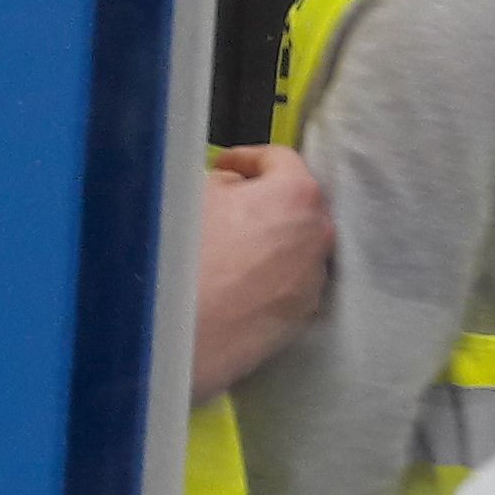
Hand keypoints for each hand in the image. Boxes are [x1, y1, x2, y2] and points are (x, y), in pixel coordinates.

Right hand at [194, 147, 331, 398]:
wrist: (175, 336)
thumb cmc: (179, 255)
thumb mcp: (190, 197)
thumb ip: (221, 182)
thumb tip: (234, 186)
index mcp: (296, 196)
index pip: (282, 160)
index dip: (248, 158)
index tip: (224, 166)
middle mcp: (319, 236)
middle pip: (297, 205)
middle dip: (264, 200)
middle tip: (226, 205)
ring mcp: (314, 280)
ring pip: (295, 246)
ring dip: (268, 240)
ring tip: (228, 248)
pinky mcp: (302, 318)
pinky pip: (288, 283)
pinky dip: (267, 275)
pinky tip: (233, 283)